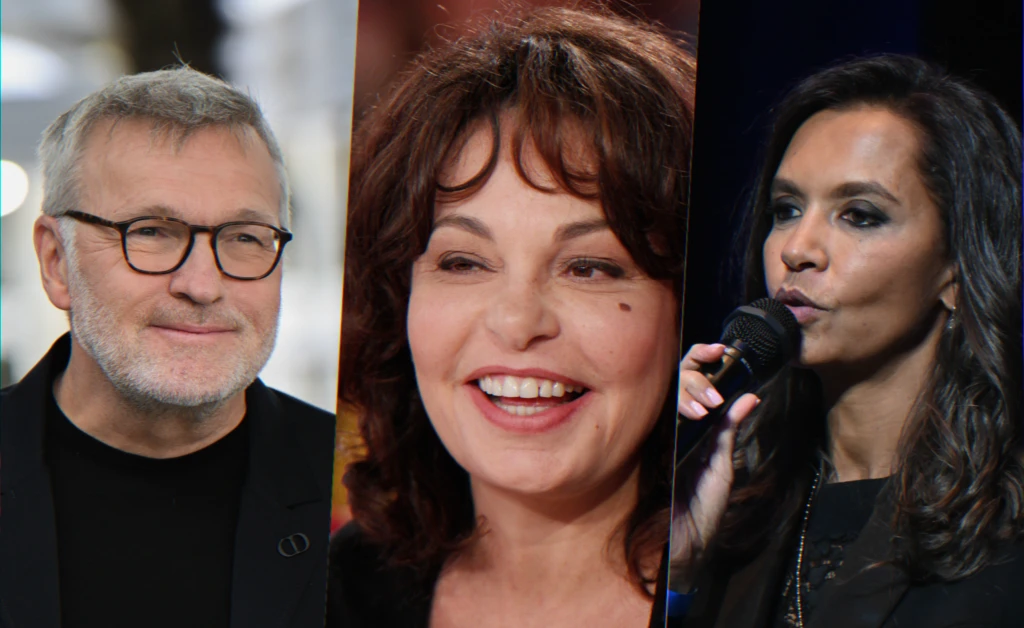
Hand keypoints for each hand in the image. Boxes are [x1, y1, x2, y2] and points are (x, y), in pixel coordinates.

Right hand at [669, 343, 759, 586]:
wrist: (687, 537)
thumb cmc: (704, 505)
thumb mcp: (722, 463)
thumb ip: (729, 429)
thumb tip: (749, 396)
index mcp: (689, 425)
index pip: (692, 382)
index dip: (704, 361)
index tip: (722, 350)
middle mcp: (672, 424)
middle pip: (678, 380)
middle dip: (698, 372)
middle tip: (717, 376)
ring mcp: (660, 432)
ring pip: (669, 391)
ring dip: (692, 390)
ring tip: (711, 405)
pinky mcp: (652, 445)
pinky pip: (661, 415)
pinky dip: (680, 408)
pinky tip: (696, 411)